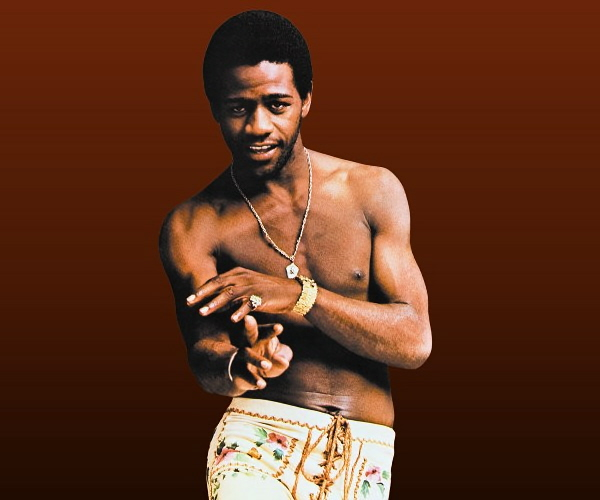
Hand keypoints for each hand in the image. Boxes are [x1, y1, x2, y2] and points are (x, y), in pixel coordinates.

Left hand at [186, 267, 300, 321]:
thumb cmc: (266, 291)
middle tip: (189, 304)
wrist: (291, 292)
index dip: (201, 289)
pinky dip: (239, 312)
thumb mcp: (247, 287)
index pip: (215, 280)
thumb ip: (230, 292)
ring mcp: (253, 287)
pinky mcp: (262, 297)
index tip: (188, 299)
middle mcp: (243, 277)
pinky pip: (248, 305)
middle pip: (219, 285)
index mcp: (238, 273)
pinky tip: (231, 320)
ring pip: (230, 294)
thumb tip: (212, 303)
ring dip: (215, 304)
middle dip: (202, 295)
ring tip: (203, 313)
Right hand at [231, 315, 292, 391]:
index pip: (266, 331)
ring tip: (267, 365)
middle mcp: (248, 343)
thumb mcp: (276, 359)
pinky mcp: (237, 371)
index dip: (272, 329)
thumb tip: (284, 362)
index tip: (279, 327)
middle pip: (249, 333)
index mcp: (260, 337)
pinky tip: (262, 384)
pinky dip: (253, 379)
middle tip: (249, 319)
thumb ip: (282, 358)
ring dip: (256, 359)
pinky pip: (245, 374)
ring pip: (246, 354)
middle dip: (250, 326)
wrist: (240, 375)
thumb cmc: (264, 360)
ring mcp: (241, 356)